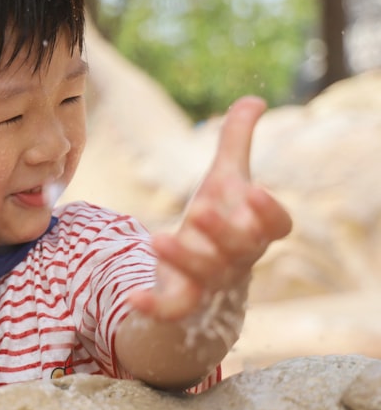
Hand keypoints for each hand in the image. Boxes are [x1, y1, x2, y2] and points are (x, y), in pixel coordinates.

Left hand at [129, 96, 291, 320]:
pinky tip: (134, 297)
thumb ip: (236, 141)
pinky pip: (173, 310)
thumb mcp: (224, 180)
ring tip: (156, 238)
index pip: (276, 225)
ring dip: (183, 259)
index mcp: (254, 229)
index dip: (268, 212)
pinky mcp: (182, 301)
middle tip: (198, 209)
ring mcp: (209, 282)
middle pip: (239, 249)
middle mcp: (236, 258)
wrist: (199, 278)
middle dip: (222, 231)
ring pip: (204, 276)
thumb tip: (254, 99)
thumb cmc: (218, 222)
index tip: (252, 190)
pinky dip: (155, 307)